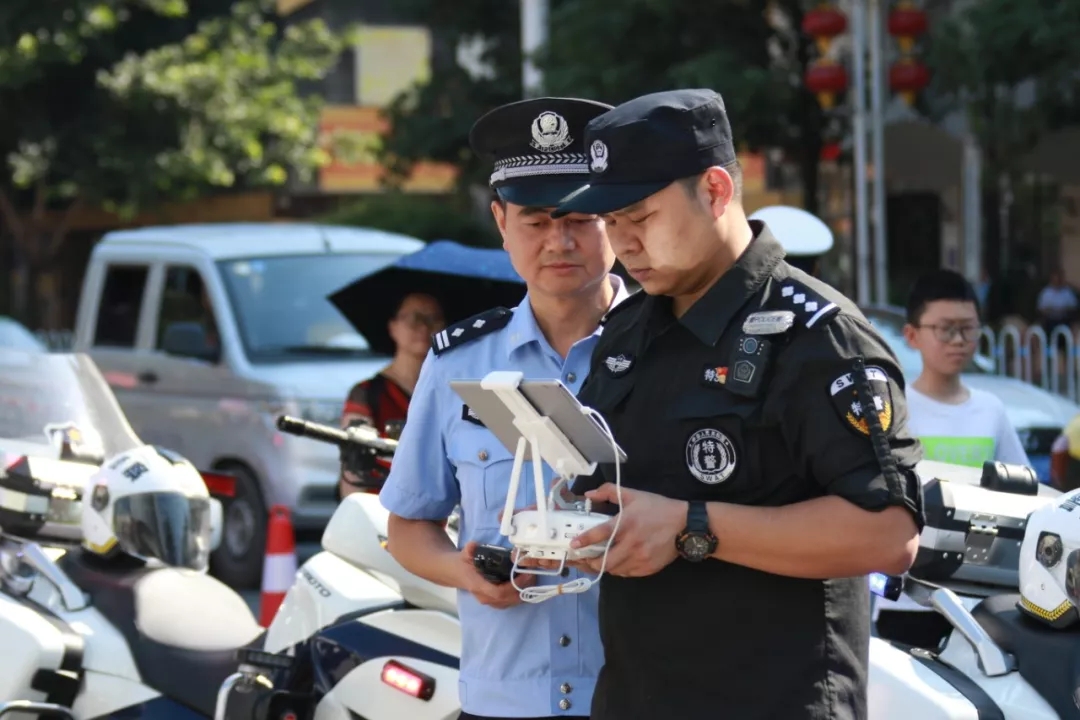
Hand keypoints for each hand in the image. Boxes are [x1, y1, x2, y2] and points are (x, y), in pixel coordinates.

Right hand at [459, 540, 534, 608]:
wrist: (456, 573)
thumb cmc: (462, 564)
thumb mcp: (464, 554)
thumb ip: (469, 550)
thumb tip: (473, 545)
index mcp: (478, 586)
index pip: (498, 593)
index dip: (514, 587)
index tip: (524, 575)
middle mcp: (484, 597)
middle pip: (507, 600)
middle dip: (522, 590)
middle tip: (533, 575)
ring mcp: (488, 601)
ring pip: (509, 603)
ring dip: (523, 593)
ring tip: (532, 579)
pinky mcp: (493, 601)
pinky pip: (508, 602)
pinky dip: (519, 595)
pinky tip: (526, 585)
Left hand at [570, 484, 687, 577]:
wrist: (685, 525)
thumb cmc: (657, 508)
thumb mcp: (633, 495)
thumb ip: (609, 491)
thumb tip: (589, 494)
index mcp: (626, 523)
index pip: (600, 534)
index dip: (584, 541)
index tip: (573, 546)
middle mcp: (632, 543)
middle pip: (604, 561)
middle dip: (589, 563)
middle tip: (582, 560)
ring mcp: (640, 558)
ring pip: (614, 570)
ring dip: (603, 567)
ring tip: (595, 562)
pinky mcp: (647, 568)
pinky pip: (626, 574)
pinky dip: (618, 570)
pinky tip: (615, 563)